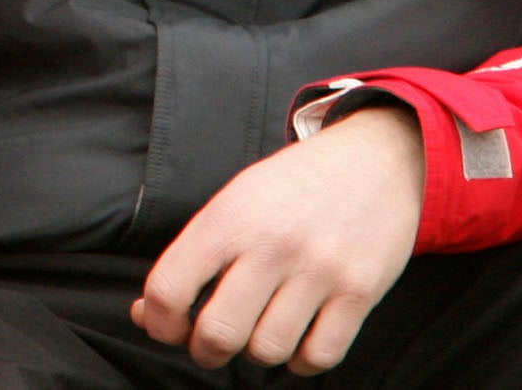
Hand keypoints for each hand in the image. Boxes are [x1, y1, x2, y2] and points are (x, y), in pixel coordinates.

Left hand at [131, 103, 423, 374]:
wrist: (373, 159)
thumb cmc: (291, 188)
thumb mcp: (234, 201)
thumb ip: (193, 256)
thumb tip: (147, 314)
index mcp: (228, 218)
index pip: (169, 288)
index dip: (159, 323)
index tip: (168, 327)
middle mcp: (272, 244)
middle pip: (218, 332)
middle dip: (205, 350)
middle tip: (212, 342)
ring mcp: (319, 270)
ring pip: (268, 350)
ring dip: (257, 353)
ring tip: (260, 331)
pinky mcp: (361, 292)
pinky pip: (319, 356)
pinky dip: (302, 361)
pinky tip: (298, 339)